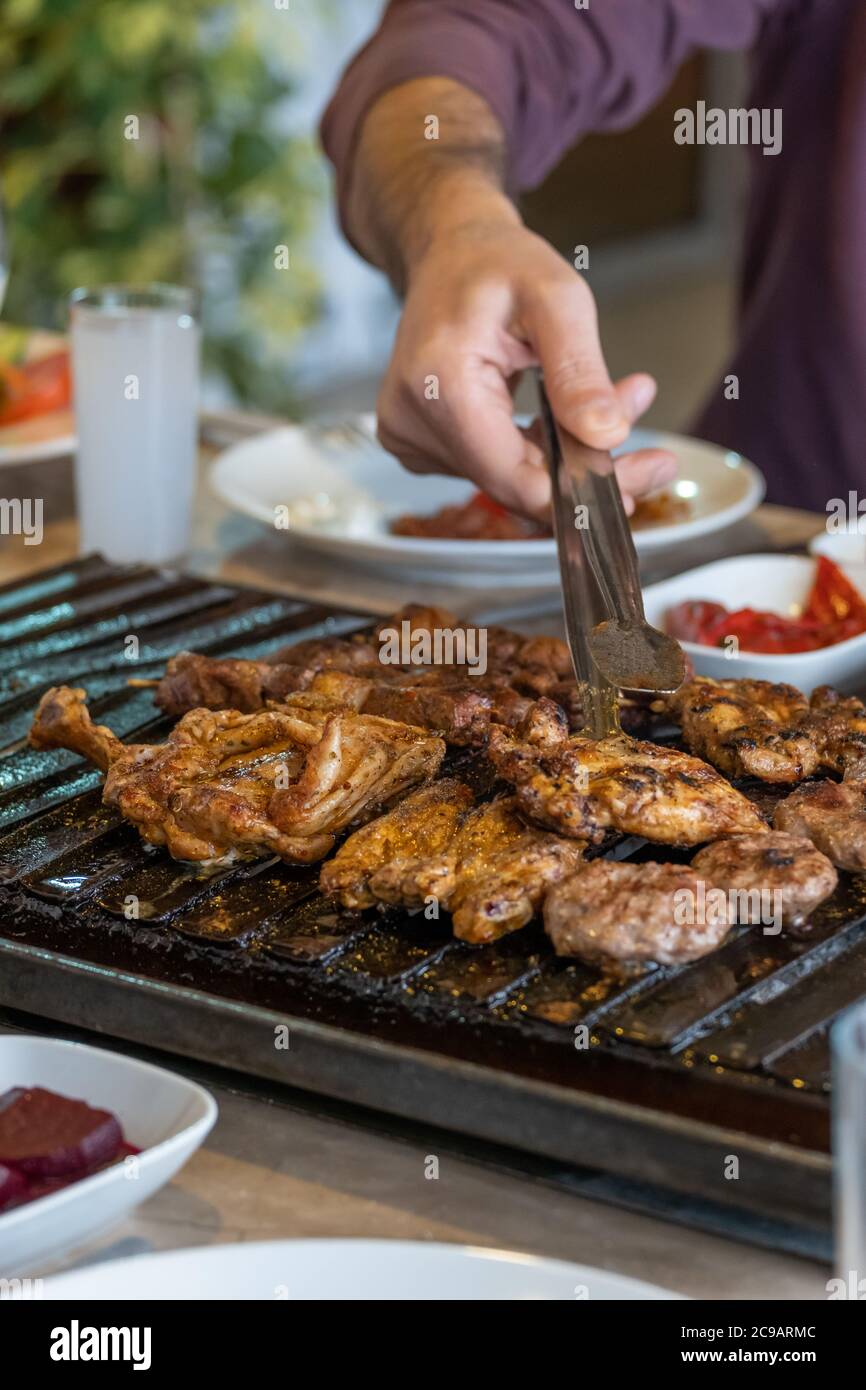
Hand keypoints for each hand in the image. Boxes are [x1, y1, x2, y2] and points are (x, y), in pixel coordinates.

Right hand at [376, 219, 675, 518]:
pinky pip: (492, 466)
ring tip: (612, 405)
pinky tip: (562, 416)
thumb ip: (579, 369)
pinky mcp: (421, 442)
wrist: (448, 254)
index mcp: (438, 385)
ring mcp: (411, 437)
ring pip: (508, 478)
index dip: (577, 491)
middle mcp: (413, 421)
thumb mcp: (556, 297)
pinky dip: (536, 449)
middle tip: (650, 457)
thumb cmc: (495, 263)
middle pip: (514, 484)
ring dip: (565, 454)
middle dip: (585, 469)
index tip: (637, 485)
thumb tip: (606, 434)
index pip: (513, 477)